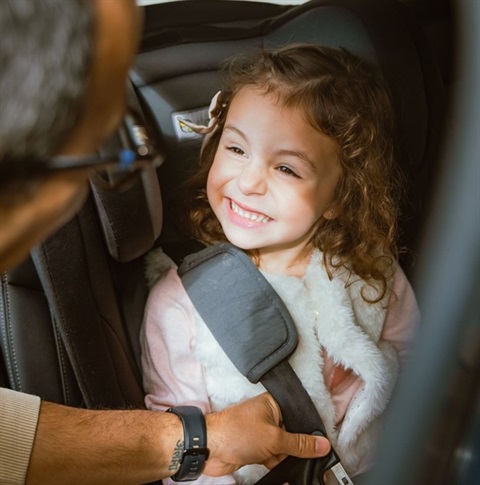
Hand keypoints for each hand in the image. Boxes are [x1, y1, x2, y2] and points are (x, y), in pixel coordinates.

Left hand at [204, 392, 330, 476]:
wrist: (210, 449)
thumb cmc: (236, 432)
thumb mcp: (274, 438)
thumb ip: (299, 444)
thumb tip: (321, 444)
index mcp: (273, 404)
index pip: (299, 415)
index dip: (310, 430)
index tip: (322, 444)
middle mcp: (269, 416)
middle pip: (293, 433)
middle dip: (298, 447)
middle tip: (309, 457)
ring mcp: (262, 433)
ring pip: (284, 448)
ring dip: (287, 458)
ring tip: (289, 463)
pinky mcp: (256, 449)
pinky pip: (274, 457)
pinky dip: (278, 464)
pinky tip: (281, 469)